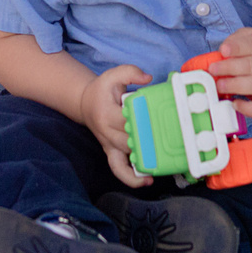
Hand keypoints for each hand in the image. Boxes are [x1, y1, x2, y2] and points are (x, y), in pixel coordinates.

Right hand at [82, 63, 154, 187]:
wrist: (85, 104)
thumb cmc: (102, 90)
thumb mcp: (113, 75)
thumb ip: (130, 72)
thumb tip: (148, 78)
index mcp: (106, 113)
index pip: (124, 121)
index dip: (140, 123)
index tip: (156, 123)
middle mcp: (106, 132)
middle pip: (127, 143)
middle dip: (145, 146)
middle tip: (166, 146)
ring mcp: (109, 145)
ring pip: (121, 162)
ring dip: (139, 168)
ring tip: (156, 173)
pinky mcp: (111, 153)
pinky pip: (118, 169)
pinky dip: (131, 178)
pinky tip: (147, 180)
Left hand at [207, 26, 251, 118]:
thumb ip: (237, 39)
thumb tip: (222, 51)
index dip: (237, 47)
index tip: (223, 50)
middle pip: (251, 65)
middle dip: (230, 68)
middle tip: (213, 69)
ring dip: (236, 86)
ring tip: (219, 85)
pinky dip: (248, 109)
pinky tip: (235, 103)